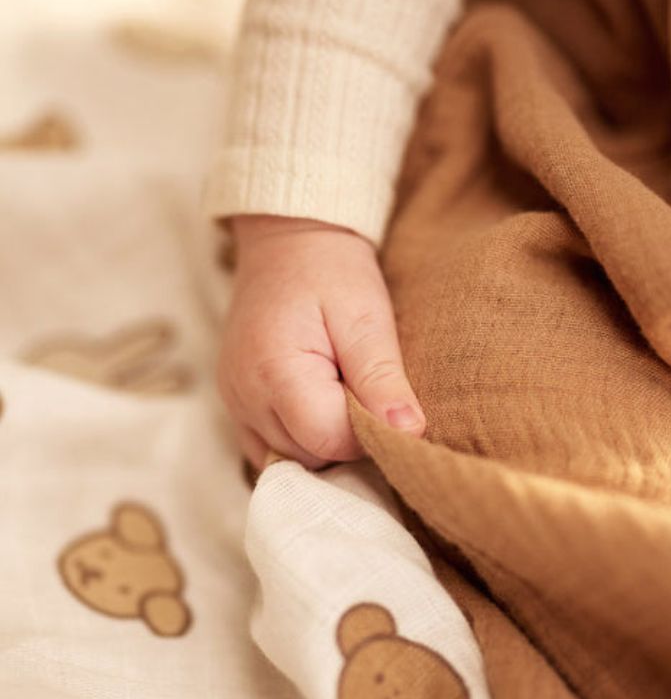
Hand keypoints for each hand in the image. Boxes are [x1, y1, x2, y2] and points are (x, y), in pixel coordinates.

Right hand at [217, 214, 425, 470]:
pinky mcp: (236, 403)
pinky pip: (271, 448)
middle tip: (365, 388)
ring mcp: (234, 402)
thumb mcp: (367, 318)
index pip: (329, 440)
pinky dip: (301, 439)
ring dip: (325, 439)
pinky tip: (323, 406)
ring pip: (291, 458)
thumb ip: (382, 379)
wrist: (290, 240)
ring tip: (343, 390)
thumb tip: (408, 433)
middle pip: (309, 456)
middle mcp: (244, 395)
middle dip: (347, 436)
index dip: (367, 431)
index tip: (383, 399)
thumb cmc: (332, 271)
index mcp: (274, 372)